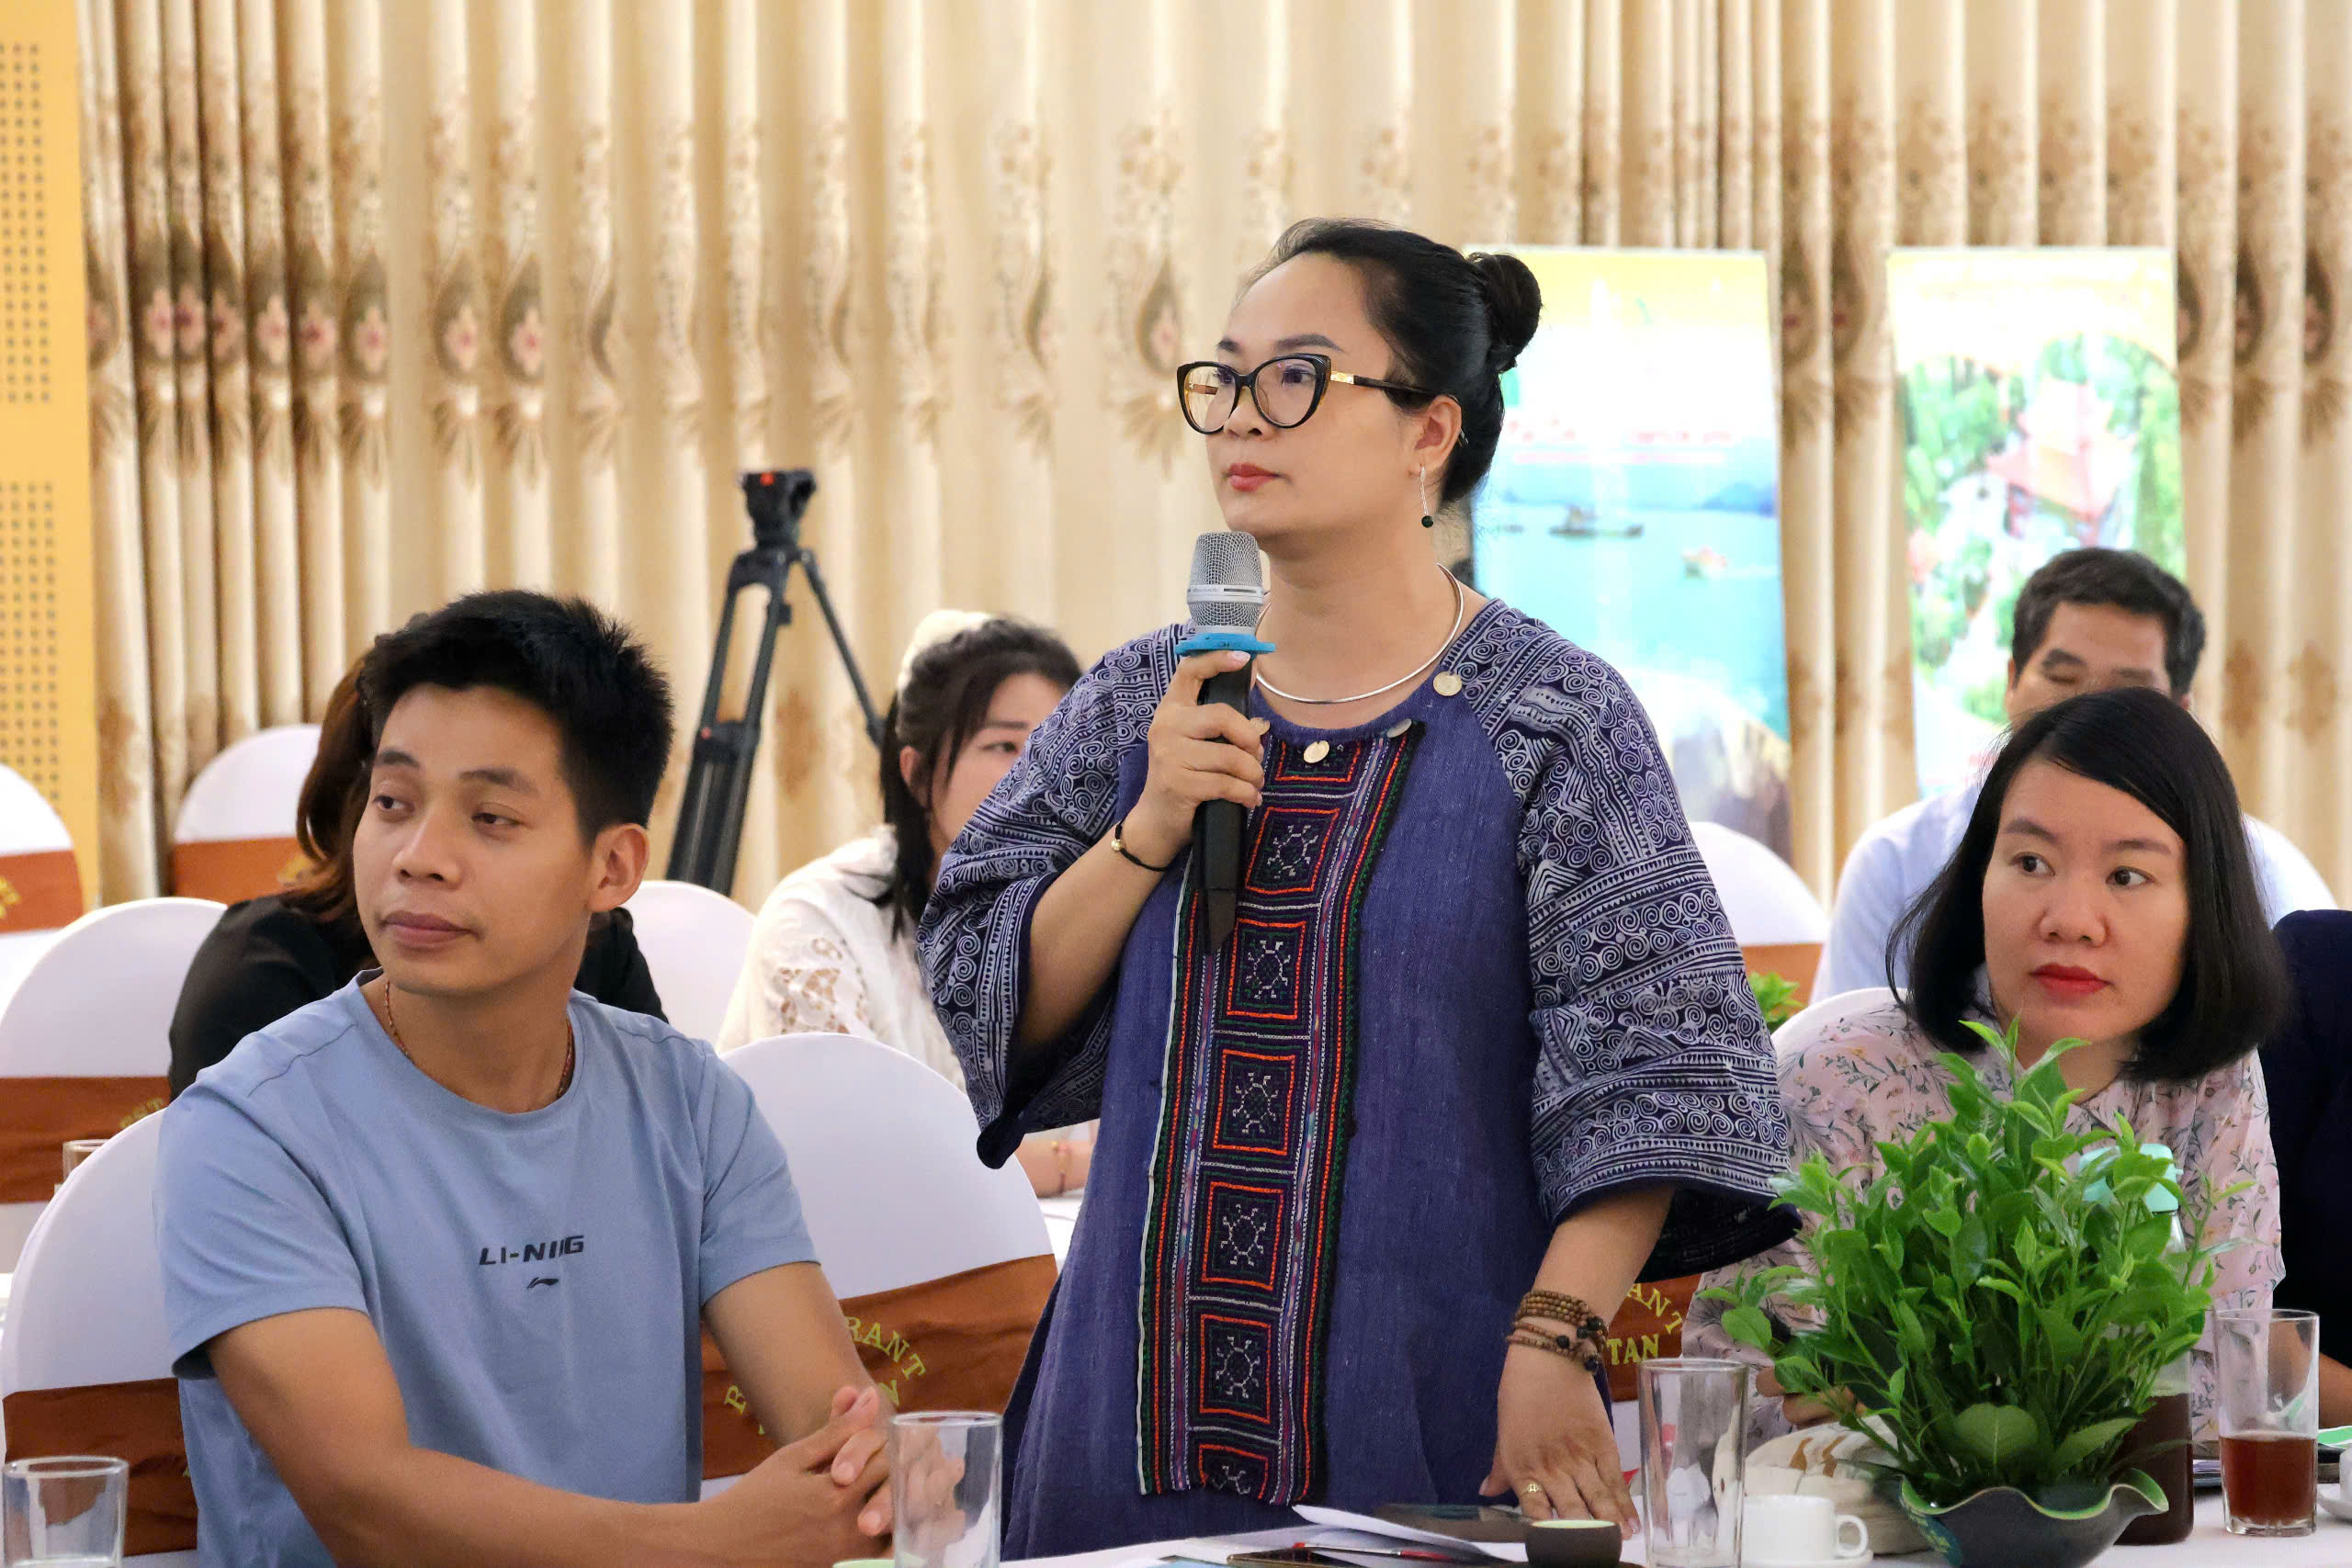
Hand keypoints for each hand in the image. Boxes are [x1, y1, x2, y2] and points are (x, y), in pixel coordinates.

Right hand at [697, 1386, 892, 1565]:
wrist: (724, 1546)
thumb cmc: (755, 1497)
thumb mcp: (793, 1457)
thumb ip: (837, 1429)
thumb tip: (870, 1396)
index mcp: (834, 1496)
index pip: (885, 1462)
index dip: (885, 1447)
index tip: (873, 1441)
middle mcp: (846, 1530)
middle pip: (894, 1494)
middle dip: (894, 1474)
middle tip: (884, 1461)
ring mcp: (845, 1556)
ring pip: (893, 1526)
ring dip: (892, 1503)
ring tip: (880, 1487)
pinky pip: (879, 1552)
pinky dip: (883, 1533)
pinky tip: (870, 1515)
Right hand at [1122, 649, 1269, 867]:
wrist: (1158, 820)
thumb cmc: (1184, 776)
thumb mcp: (1196, 745)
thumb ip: (1220, 728)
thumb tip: (1261, 725)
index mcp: (1171, 709)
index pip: (1189, 672)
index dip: (1216, 660)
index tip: (1243, 657)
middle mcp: (1166, 726)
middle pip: (1221, 716)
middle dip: (1249, 738)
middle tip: (1256, 756)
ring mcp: (1169, 755)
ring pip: (1230, 756)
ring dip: (1252, 773)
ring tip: (1254, 782)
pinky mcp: (1178, 783)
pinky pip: (1226, 784)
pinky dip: (1246, 794)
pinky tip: (1249, 799)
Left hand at [1482, 1346, 1635, 1535]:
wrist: (1549, 1358)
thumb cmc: (1520, 1393)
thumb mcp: (1503, 1432)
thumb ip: (1500, 1467)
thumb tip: (1486, 1492)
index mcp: (1522, 1468)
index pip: (1534, 1513)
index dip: (1548, 1535)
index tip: (1559, 1549)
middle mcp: (1551, 1468)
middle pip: (1571, 1513)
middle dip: (1585, 1537)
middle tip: (1596, 1554)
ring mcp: (1579, 1458)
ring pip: (1597, 1501)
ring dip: (1610, 1526)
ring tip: (1620, 1544)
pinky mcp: (1603, 1444)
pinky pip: (1615, 1481)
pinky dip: (1625, 1504)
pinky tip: (1633, 1523)